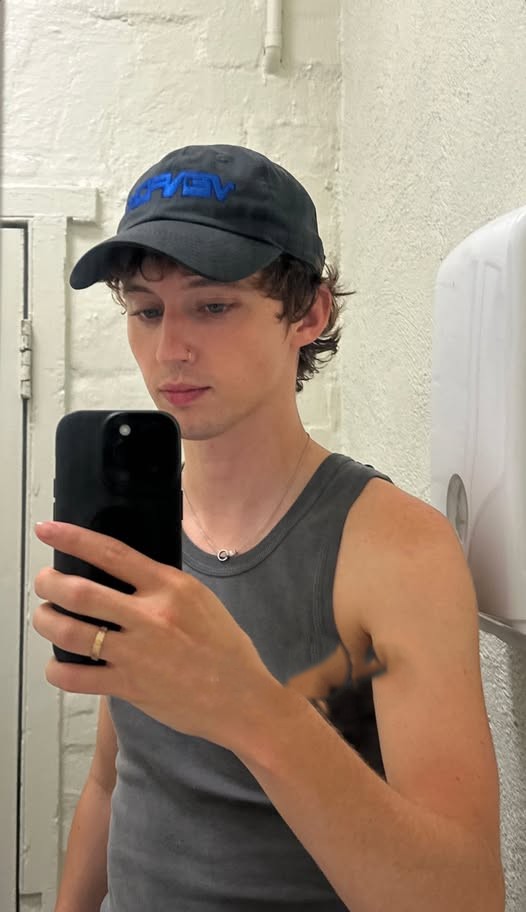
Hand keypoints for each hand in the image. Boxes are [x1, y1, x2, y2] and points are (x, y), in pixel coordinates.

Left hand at [32, 521, 280, 752]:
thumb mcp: (200, 600)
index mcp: (170, 587)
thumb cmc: (225, 647)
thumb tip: (123, 573)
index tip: (47, 530)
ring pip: (71, 631)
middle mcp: (150, 616)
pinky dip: (56, 669)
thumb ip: (162, 587)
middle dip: (49, 583)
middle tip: (43, 582)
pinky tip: (57, 663)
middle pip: (80, 592)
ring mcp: (137, 653)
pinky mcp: (129, 687)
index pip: (112, 553)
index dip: (73, 538)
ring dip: (45, 621)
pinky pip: (76, 677)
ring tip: (43, 616)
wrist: (241, 699)